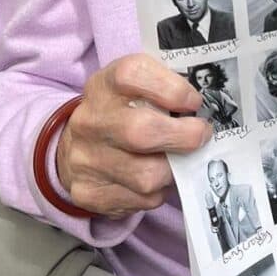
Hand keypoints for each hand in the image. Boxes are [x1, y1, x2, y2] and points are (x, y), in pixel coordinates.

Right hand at [56, 53, 210, 218]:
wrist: (75, 149)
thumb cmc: (120, 113)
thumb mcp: (134, 89)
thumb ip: (164, 89)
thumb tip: (201, 108)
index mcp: (103, 85)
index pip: (132, 75)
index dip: (171, 88)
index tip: (193, 102)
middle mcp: (89, 121)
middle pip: (141, 131)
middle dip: (183, 136)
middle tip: (201, 134)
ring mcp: (86, 160)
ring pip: (147, 175)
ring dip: (173, 169)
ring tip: (175, 159)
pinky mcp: (90, 194)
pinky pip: (141, 200)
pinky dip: (158, 191)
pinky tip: (155, 178)